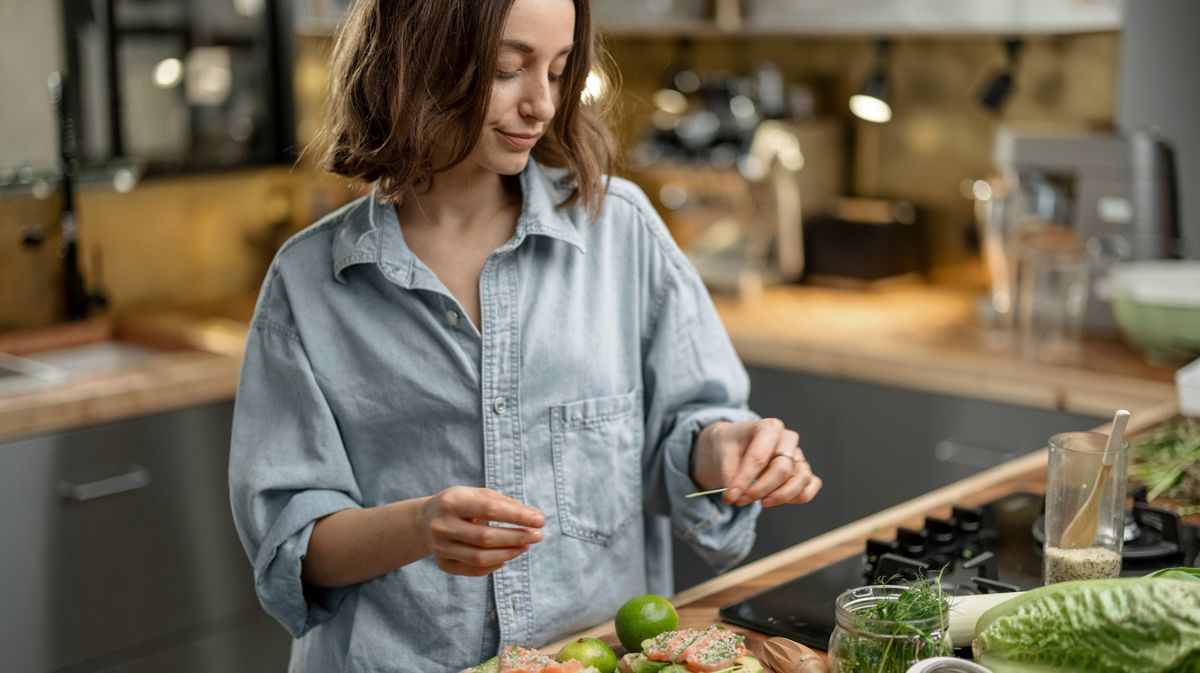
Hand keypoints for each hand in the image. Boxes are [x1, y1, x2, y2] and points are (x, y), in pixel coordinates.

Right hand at [418, 486, 544, 576]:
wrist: (423, 522)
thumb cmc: (460, 504)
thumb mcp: (477, 494)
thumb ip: (505, 504)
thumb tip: (534, 517)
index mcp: (451, 502)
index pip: (490, 510)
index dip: (517, 516)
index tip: (540, 519)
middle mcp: (442, 526)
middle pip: (486, 537)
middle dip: (517, 537)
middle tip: (538, 535)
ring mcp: (440, 548)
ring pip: (481, 558)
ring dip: (510, 553)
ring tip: (526, 545)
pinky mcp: (443, 565)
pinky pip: (475, 570)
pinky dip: (496, 564)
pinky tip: (508, 554)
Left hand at [691, 418, 821, 507]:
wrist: (733, 445)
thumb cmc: (730, 446)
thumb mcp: (722, 454)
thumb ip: (729, 476)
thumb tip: (735, 497)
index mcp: (768, 428)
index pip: (759, 457)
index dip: (745, 480)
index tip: (732, 496)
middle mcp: (787, 439)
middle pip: (783, 469)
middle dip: (761, 489)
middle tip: (741, 500)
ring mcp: (797, 455)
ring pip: (802, 478)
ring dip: (782, 496)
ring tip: (761, 502)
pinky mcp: (802, 470)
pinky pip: (812, 484)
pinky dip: (799, 496)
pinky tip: (777, 500)